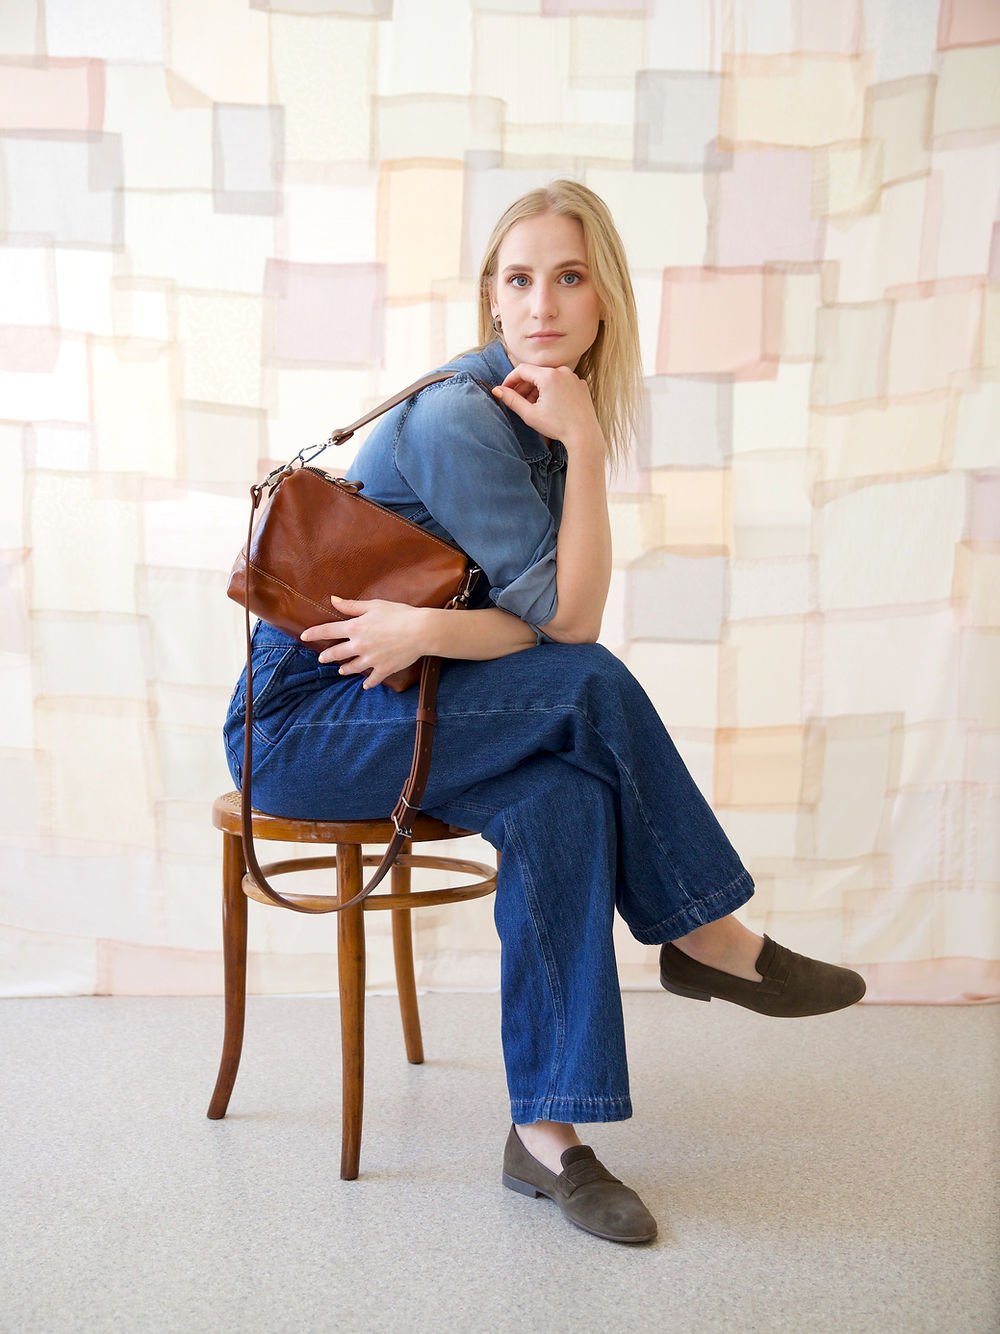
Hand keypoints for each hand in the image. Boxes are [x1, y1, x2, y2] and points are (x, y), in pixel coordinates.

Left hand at [300, 595, 427, 688]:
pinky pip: (372, 679)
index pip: (327, 630)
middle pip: (336, 653)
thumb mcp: (374, 605)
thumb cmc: (399, 614)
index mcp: (355, 627)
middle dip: (327, 656)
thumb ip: (351, 606)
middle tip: (322, 658)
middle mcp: (359, 645)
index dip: (313, 633)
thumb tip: (333, 600)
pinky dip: (368, 683)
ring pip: (352, 668)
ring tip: (341, 670)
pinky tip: (366, 685)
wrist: (420, 631)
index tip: (303, 636)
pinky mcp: (383, 669)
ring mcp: (370, 659)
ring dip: (345, 669)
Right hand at [490, 363, 602, 449]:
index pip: (522, 370)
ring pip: (548, 378)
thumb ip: (512, 400)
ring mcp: (573, 377)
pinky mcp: (581, 385)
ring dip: (537, 389)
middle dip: (524, 386)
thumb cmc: (557, 426)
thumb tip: (497, 391)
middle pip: (536, 373)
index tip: (504, 390)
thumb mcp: (530, 414)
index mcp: (548, 376)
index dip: (510, 379)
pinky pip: (561, 382)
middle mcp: (562, 371)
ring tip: (532, 405)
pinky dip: (552, 390)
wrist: (584, 436)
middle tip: (516, 400)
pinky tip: (549, 405)